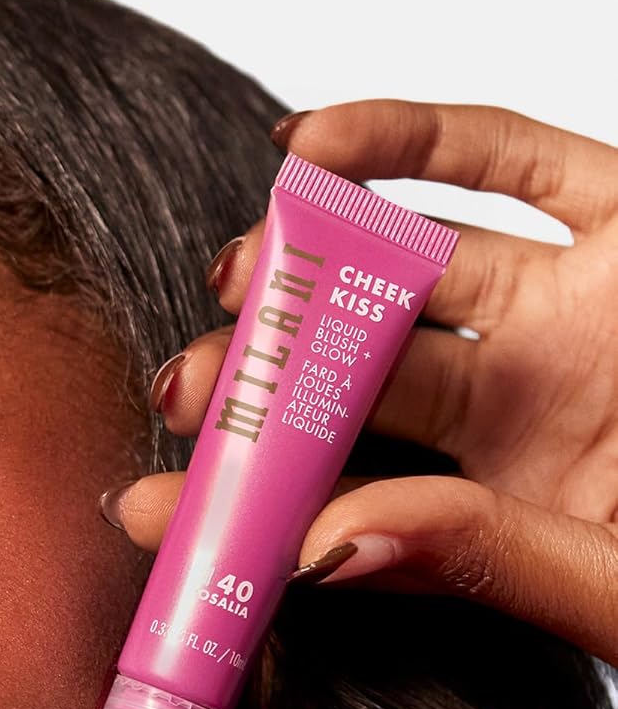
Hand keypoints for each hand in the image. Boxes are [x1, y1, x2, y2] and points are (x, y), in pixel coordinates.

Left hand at [116, 100, 617, 667]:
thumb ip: (491, 569)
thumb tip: (329, 548)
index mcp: (494, 519)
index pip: (334, 507)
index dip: (238, 506)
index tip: (145, 504)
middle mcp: (510, 412)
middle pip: (352, 389)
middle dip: (265, 384)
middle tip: (193, 386)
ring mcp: (563, 309)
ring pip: (407, 272)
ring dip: (312, 267)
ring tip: (240, 273)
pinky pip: (505, 158)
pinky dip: (409, 139)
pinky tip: (311, 146)